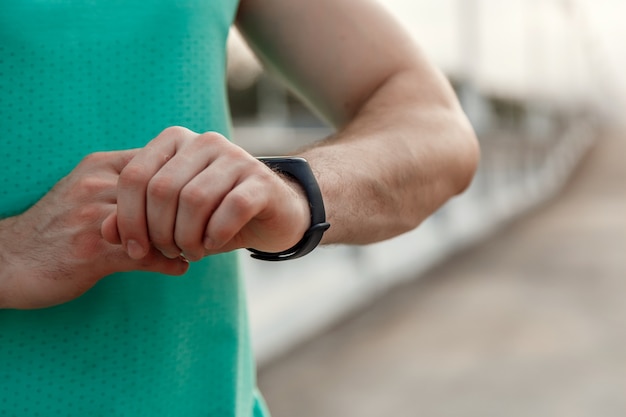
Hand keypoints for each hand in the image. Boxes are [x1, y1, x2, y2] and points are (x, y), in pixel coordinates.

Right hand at [0, 150, 188, 309]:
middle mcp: (99, 186)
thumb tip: (172, 188)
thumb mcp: (85, 190)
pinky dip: (169, 264)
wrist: (7, 260)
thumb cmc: (55, 227)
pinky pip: (146, 257)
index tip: (202, 197)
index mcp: (101, 167)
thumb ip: (123, 185)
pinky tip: (180, 268)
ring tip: (195, 248)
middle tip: (207, 226)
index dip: (186, 180)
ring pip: (159, 223)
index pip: (159, 161)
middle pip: (165, 191)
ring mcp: (96, 218)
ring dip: (183, 238)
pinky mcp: (93, 253)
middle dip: (190, 211)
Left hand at [102, 127, 310, 261]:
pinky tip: (213, 244)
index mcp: (175, 141)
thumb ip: (135, 219)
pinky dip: (215, 235)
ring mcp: (236, 157)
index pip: (134, 176)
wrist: (273, 214)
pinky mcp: (261, 181)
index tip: (135, 250)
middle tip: (168, 253)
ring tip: (191, 252)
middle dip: (158, 232)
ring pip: (194, 200)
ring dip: (186, 238)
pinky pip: (230, 209)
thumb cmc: (215, 216)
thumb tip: (105, 230)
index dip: (128, 219)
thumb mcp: (170, 219)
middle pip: (161, 190)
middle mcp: (205, 141)